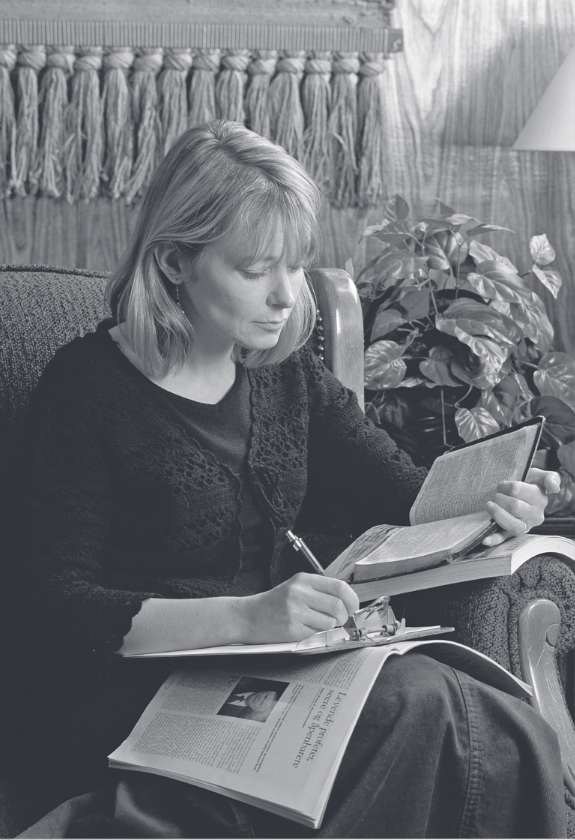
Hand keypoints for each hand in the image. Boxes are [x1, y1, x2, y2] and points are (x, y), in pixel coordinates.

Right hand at [240, 573, 359, 643]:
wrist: (249, 616)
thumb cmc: (275, 603)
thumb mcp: (296, 588)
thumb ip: (318, 591)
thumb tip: (347, 601)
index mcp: (303, 580)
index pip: (339, 587)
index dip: (351, 599)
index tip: (352, 607)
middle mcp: (299, 593)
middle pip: (338, 606)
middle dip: (343, 616)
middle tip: (338, 619)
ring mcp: (295, 611)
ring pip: (329, 622)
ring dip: (329, 626)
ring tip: (317, 623)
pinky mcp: (292, 628)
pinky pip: (316, 634)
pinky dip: (315, 634)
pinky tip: (304, 629)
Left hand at [483, 467, 560, 546]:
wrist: (521, 494)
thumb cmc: (527, 483)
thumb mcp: (538, 475)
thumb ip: (550, 477)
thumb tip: (555, 488)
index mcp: (540, 499)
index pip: (518, 491)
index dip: (506, 486)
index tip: (502, 485)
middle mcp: (535, 515)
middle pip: (515, 507)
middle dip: (500, 498)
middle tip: (496, 495)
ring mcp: (525, 526)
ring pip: (513, 525)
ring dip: (498, 515)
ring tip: (490, 506)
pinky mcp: (513, 534)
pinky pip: (504, 538)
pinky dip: (495, 539)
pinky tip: (485, 540)